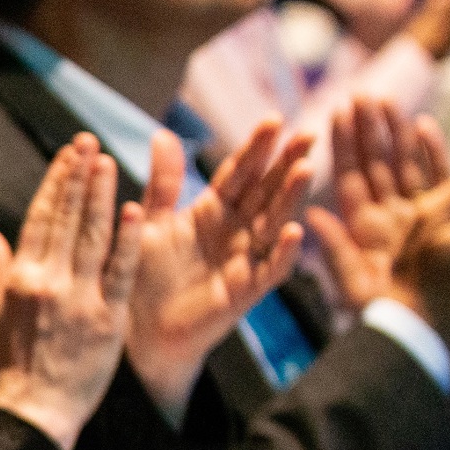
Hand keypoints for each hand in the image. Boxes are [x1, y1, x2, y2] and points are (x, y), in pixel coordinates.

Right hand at [0, 134, 143, 449]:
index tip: (67, 155)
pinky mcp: (108, 317)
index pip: (39, 218)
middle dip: (78, 176)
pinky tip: (135, 210)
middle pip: (67, 219)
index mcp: (22, 277)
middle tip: (88, 141)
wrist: (37, 409)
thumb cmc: (12, 362)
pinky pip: (120, 271)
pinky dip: (128, 240)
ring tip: (107, 161)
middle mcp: (49, 281)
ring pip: (93, 236)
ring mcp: (80, 298)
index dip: (55, 183)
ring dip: (101, 195)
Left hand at [126, 121, 311, 420]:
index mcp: (212, 210)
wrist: (142, 329)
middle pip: (266, 190)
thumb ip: (162, 184)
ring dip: (290, 198)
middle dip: (286, 164)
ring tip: (306, 170)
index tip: (275, 120)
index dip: (257, 148)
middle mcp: (235, 230)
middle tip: (307, 134)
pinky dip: (283, 252)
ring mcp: (245, 258)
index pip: (240, 173)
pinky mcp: (246, 290)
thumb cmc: (145, 275)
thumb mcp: (150, 223)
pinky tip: (295, 232)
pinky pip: (270, 269)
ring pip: (274, 222)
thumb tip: (163, 134)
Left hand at [308, 97, 449, 309]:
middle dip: (370, 129)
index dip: (344, 145)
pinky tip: (425, 126)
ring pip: (405, 167)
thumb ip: (336, 249)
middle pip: (378, 164)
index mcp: (364, 228)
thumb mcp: (352, 283)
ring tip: (388, 101)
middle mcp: (389, 218)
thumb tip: (311, 217)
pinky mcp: (442, 221)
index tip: (336, 111)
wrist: (421, 336)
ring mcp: (416, 216)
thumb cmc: (381, 317)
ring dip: (396, 133)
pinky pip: (437, 182)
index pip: (351, 177)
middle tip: (362, 93)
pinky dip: (431, 155)